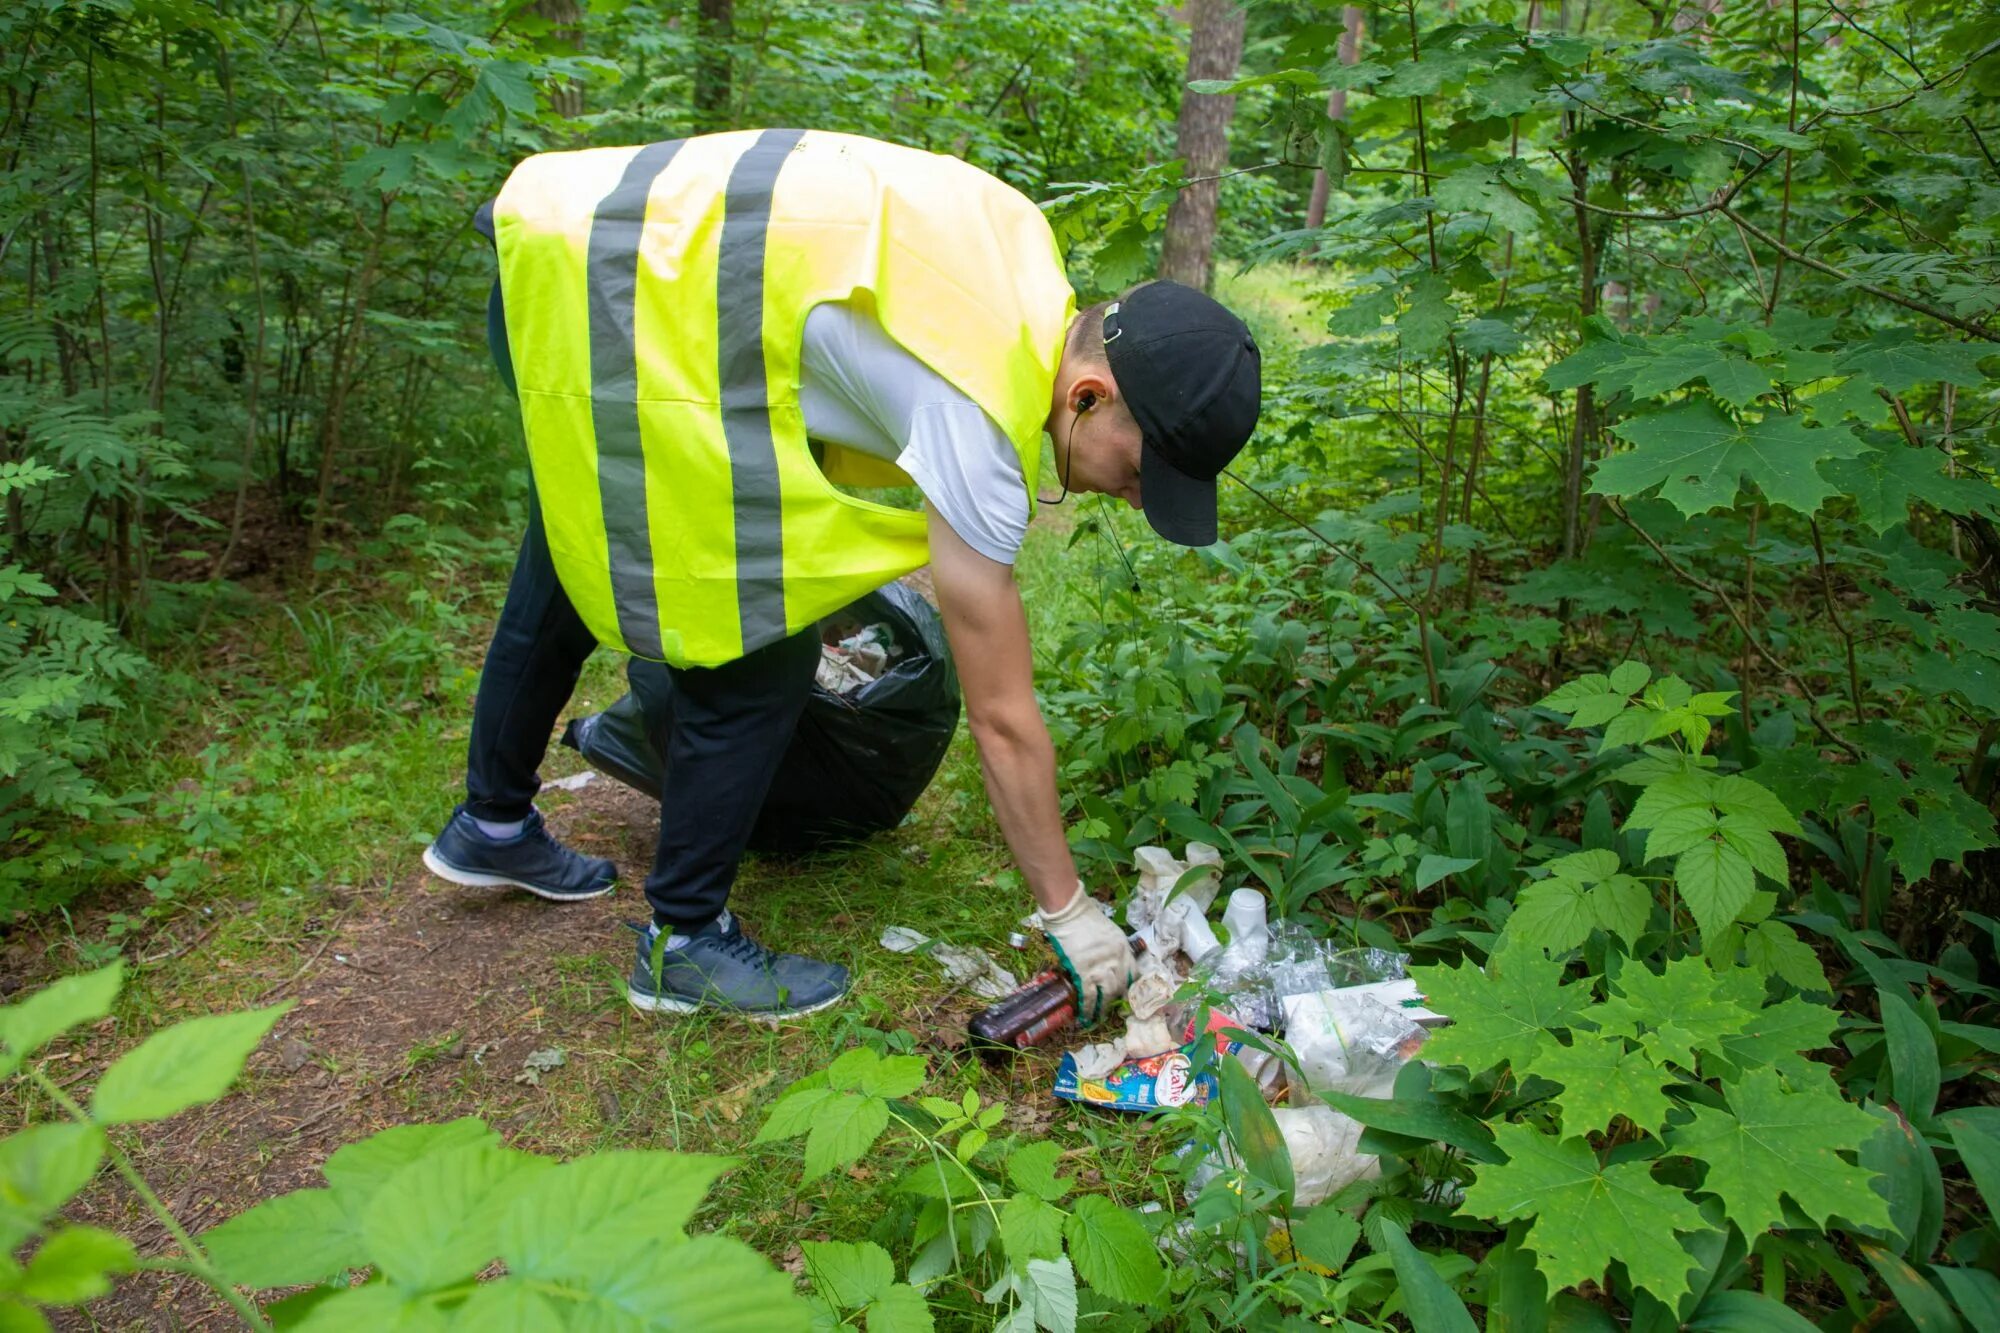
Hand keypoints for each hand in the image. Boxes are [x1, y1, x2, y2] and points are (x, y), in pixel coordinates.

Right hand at [1037, 881, 1135, 1026]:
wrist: (1070, 912)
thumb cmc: (1085, 917)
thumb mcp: (1108, 931)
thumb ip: (1111, 948)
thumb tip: (1107, 962)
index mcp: (1124, 948)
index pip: (1134, 973)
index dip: (1131, 986)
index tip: (1127, 994)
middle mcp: (1117, 960)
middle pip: (1121, 986)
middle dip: (1116, 998)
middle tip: (1110, 1007)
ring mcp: (1101, 967)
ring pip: (1107, 994)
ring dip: (1103, 1008)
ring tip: (1098, 1017)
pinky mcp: (1084, 972)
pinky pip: (1089, 995)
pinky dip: (1088, 1008)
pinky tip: (1085, 1016)